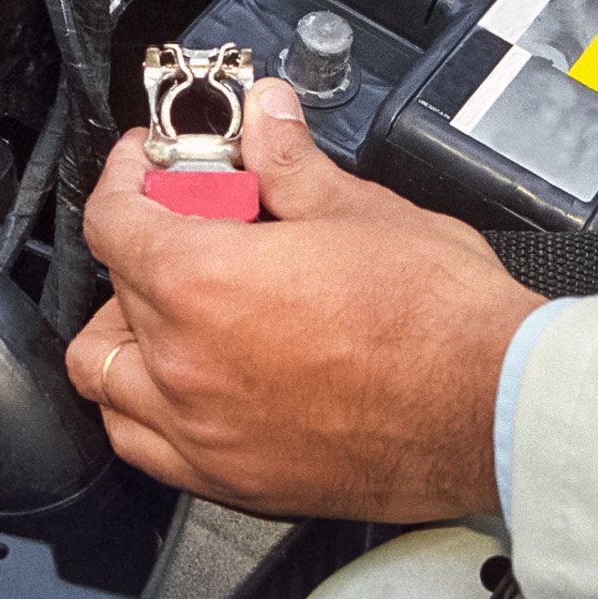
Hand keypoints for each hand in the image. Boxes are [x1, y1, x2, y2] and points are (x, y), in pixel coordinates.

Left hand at [66, 79, 544, 521]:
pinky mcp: (232, 481)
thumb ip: (289, 161)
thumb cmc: (438, 320)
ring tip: (180, 307)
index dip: (125, 176)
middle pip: (113, 289)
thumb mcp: (358, 209)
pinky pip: (144, 445)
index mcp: (201, 282)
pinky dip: (146, 409)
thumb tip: (267, 117)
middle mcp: (184, 363)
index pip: (112, 219)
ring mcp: (201, 431)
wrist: (491, 408)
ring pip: (106, 378)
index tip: (148, 166)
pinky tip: (191, 381)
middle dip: (145, 245)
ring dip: (128, 332)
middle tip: (197, 225)